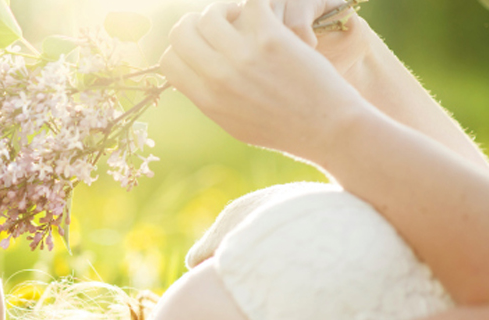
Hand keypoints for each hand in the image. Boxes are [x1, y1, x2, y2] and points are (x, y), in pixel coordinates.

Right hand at [159, 0, 368, 160]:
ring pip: (211, 13)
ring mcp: (244, 57)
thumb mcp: (235, 123)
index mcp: (207, 100)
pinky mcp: (272, 38)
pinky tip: (269, 13)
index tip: (204, 48)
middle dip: (197, 24)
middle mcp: (219, 78)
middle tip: (221, 27)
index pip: (169, 60)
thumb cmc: (285, 129)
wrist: (328, 130)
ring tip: (245, 19)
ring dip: (226, 10)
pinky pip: (251, 2)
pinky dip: (258, 3)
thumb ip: (211, 99)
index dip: (182, 49)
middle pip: (182, 33)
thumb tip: (195, 77)